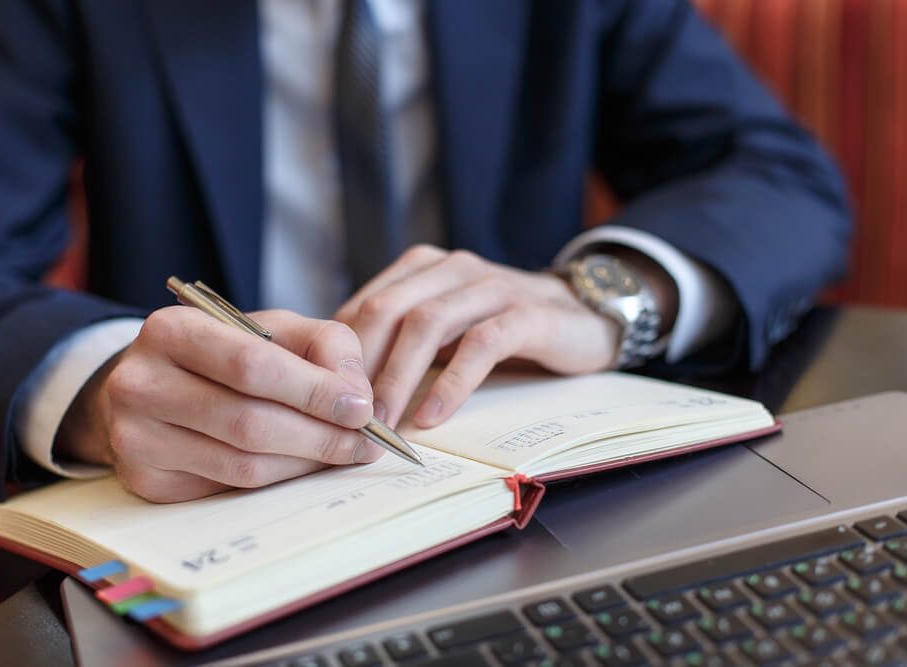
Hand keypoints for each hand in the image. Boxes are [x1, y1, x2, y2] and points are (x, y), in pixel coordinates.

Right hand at [54, 308, 382, 501]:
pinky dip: (277, 481)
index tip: (363, 409)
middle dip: (320, 437)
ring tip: (343, 454)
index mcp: (171, 331)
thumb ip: (324, 345)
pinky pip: (227, 490)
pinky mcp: (146, 481)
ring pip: (242, 465)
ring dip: (305, 464)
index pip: (252, 366)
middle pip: (249, 422)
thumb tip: (358, 397)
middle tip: (366, 443)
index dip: (315, 391)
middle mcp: (141, 384)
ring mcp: (136, 438)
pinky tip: (301, 466)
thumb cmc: (223, 355)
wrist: (151, 387)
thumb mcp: (272, 329)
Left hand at [334, 245, 620, 428]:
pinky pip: (481, 345)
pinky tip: (434, 416)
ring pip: (427, 324)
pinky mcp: (527, 314)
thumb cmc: (501, 329)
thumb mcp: (446, 330)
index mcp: (422, 268)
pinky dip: (453, 382)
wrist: (586, 317)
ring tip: (381, 422)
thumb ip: (401, 342)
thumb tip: (338, 386)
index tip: (320, 401)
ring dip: (398, 377)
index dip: (337, 355)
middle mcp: (451, 268)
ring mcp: (490, 287)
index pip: (363, 306)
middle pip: (386, 310)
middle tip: (343, 417)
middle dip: (359, 367)